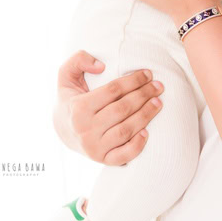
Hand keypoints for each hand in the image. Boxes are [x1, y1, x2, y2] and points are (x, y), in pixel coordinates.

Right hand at [53, 49, 164, 164]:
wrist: (63, 130)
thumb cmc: (71, 99)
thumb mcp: (66, 76)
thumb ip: (78, 60)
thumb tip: (101, 65)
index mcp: (78, 108)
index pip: (112, 91)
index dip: (133, 80)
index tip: (148, 73)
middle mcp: (85, 130)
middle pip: (122, 109)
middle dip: (144, 95)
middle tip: (158, 86)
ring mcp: (94, 147)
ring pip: (126, 130)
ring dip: (146, 116)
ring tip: (158, 103)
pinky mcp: (102, 160)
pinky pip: (123, 156)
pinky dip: (137, 145)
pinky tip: (147, 131)